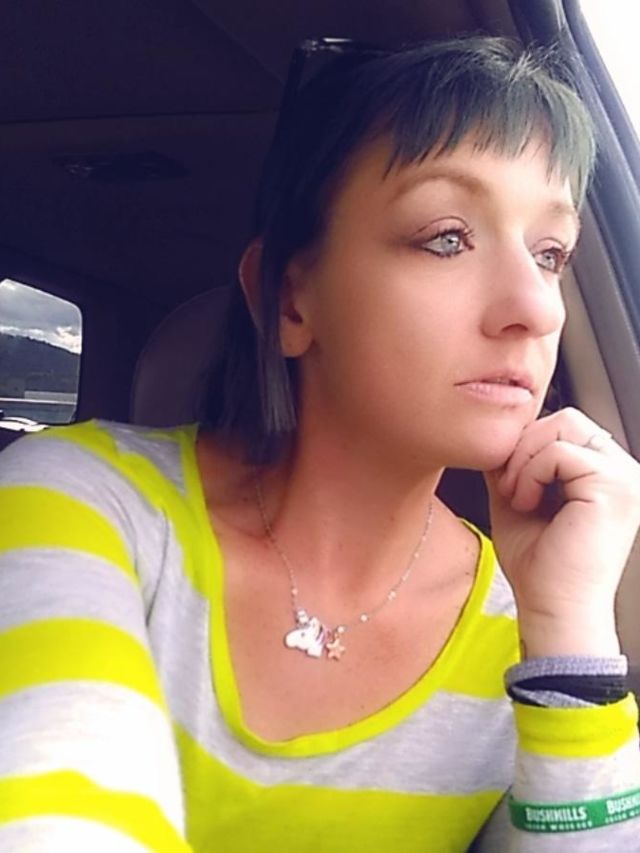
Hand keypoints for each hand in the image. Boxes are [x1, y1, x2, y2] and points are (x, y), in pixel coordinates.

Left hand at [484, 408, 639, 654]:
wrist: (552, 610)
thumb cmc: (538, 566)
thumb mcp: (517, 497)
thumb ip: (514, 462)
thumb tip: (499, 433)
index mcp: (603, 474)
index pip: (563, 425)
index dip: (526, 444)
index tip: (508, 483)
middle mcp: (621, 471)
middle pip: (565, 417)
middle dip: (524, 447)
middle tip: (510, 488)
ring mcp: (624, 478)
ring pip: (562, 426)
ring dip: (524, 460)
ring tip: (518, 497)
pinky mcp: (614, 488)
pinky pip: (559, 452)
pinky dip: (529, 474)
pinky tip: (526, 504)